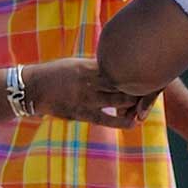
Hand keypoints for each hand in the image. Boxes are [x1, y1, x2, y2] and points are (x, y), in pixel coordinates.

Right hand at [24, 58, 141, 125]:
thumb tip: (116, 65)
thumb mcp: (76, 64)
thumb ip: (96, 67)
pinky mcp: (80, 113)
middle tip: (155, 86)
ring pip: (117, 100)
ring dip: (133, 103)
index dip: (135, 69)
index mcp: (89, 66)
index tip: (150, 69)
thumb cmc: (56, 74)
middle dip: (139, 86)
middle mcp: (89, 81)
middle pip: (121, 83)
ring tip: (146, 105)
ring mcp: (86, 98)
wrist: (32, 88)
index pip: (118, 67)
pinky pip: (104, 118)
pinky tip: (132, 123)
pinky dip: (119, 120)